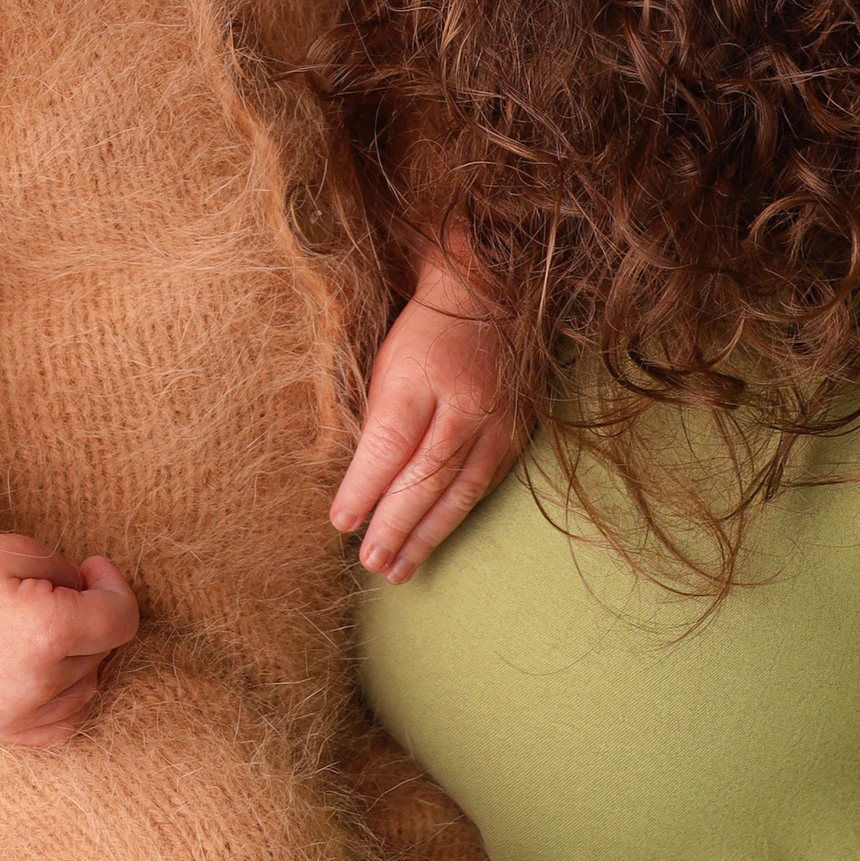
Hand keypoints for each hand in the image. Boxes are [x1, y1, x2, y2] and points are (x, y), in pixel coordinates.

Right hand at [0, 532, 136, 742]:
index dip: (115, 586)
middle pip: (104, 651)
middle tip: (55, 591)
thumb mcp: (24, 551)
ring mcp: (17, 714)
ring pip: (88, 687)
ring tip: (43, 629)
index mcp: (47, 631)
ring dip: (81, 658)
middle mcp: (37, 681)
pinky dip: (66, 697)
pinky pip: (62, 723)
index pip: (122, 618)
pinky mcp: (1, 731)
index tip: (94, 568)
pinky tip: (47, 670)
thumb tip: (101, 598)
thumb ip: (77, 576)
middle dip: (91, 616)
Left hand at [329, 253, 519, 582]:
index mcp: (421, 373)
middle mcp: (465, 400)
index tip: (341, 522)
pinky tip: (436, 537)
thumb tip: (357, 481)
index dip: (364, 488)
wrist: (491, 291)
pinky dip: (458, 512)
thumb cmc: (424, 327)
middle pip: (425, 475)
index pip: (389, 443)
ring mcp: (497, 418)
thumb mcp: (385, 358)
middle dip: (395, 525)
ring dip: (427, 534)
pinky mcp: (517, 430)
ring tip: (399, 569)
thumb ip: (375, 417)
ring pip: (460, 488)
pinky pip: (486, 481)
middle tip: (371, 562)